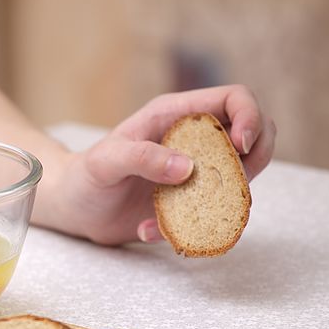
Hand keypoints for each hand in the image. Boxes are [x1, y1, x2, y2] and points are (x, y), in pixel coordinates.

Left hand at [46, 85, 275, 245]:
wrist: (72, 209)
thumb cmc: (84, 176)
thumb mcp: (105, 162)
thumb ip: (141, 158)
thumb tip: (187, 167)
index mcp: (175, 116)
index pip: (234, 98)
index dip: (250, 117)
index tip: (239, 146)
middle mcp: (192, 141)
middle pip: (255, 136)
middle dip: (255, 160)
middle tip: (230, 184)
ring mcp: (195, 173)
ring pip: (240, 178)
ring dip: (222, 201)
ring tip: (179, 214)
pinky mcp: (189, 202)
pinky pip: (212, 213)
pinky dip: (191, 228)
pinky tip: (149, 230)